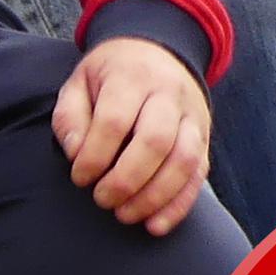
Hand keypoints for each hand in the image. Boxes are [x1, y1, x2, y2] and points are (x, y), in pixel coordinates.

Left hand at [53, 34, 211, 233]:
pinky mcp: (205, 138)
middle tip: (101, 200)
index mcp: (132, 77)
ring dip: (154, 197)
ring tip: (124, 215)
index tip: (79, 177)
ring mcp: (192, 116)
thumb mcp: (80, 82)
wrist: (157, 49)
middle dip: (125, 180)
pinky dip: (179, 205)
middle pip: (155, 142)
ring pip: (184, 160)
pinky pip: (199, 175)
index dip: (95, 155)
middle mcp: (168, 94)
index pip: (115, 121)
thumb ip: (70, 118)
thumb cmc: (110, 75)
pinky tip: (155, 225)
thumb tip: (76, 155)